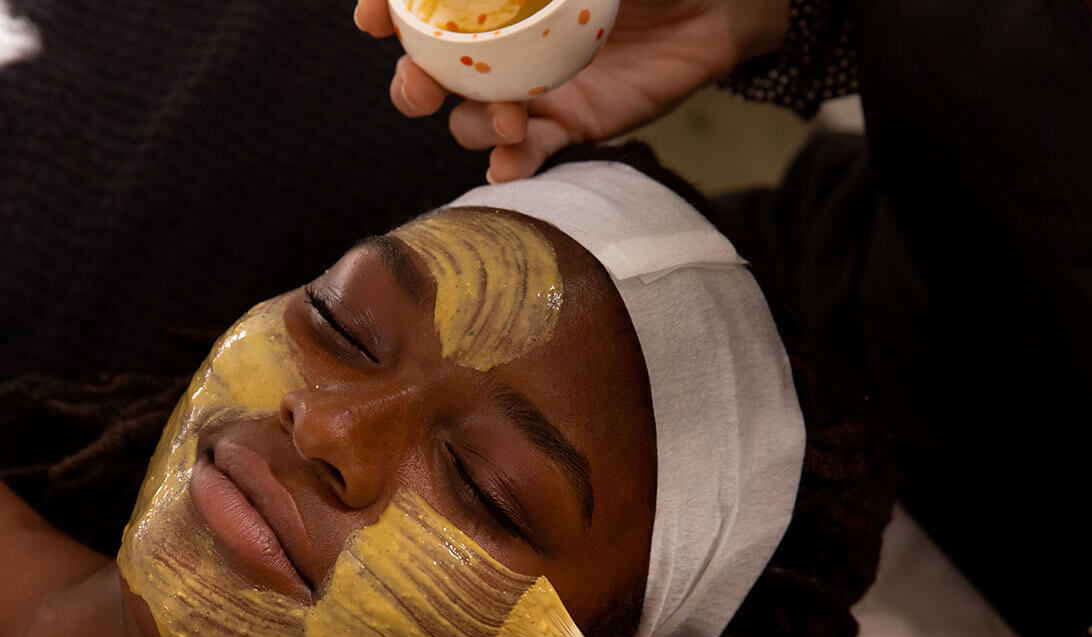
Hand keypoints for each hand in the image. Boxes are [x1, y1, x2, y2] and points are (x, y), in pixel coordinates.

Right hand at [354, 0, 790, 179]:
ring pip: (470, 121)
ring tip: (507, 118)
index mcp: (492, 0)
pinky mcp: (569, 128)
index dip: (385, 11)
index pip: (420, 6)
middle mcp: (499, 46)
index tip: (370, 17)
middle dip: (412, 85)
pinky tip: (509, 165)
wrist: (721, 1)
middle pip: (428, 74)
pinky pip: (526, 156)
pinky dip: (511, 164)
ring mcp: (530, 89)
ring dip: (472, 125)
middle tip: (422, 88)